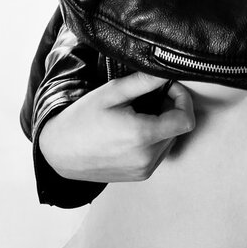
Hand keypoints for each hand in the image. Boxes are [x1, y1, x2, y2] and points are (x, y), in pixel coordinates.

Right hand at [39, 71, 194, 182]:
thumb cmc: (82, 119)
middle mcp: (147, 158)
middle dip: (170, 109)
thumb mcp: (112, 93)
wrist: (60, 151)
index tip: (169, 88)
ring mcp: (143, 170)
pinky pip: (158, 153)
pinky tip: (133, 129)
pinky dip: (154, 139)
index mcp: (142, 136)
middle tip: (150, 96)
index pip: (186, 119)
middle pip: (178, 128)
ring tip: (138, 113)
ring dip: (162, 124)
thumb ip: (144, 81)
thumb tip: (168, 71)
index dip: (183, 99)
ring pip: (170, 141)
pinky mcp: (139, 176)